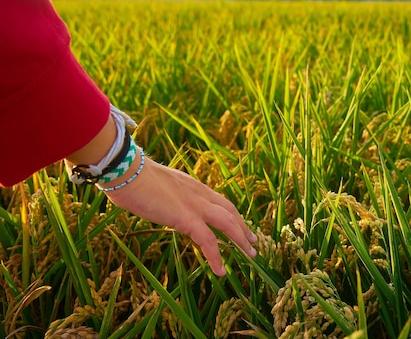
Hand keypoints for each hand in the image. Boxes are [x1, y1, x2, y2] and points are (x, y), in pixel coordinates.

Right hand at [101, 156, 256, 275]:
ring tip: (251, 254)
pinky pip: (208, 241)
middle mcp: (199, 193)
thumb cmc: (131, 176)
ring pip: (228, 223)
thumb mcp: (154, 185)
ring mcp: (195, 205)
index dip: (230, 213)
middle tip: (253, 240)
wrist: (126, 171)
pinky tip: (221, 271)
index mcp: (191, 185)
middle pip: (230, 210)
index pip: (218, 200)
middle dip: (243, 226)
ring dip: (241, 239)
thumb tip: (155, 200)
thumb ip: (163, 194)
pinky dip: (216, 257)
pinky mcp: (186, 218)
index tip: (238, 223)